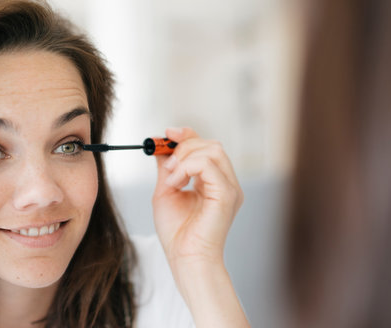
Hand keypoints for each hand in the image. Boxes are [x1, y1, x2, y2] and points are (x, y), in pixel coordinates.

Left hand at [153, 127, 243, 269]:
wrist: (184, 258)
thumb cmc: (177, 232)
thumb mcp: (166, 191)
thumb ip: (167, 168)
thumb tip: (160, 146)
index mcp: (213, 181)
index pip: (207, 146)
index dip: (188, 135)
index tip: (168, 133)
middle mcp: (225, 182)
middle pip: (211, 144)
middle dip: (184, 146)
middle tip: (167, 165)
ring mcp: (229, 188)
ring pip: (213, 150)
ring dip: (186, 157)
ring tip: (172, 178)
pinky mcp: (227, 194)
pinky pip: (210, 165)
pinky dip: (188, 167)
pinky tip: (176, 183)